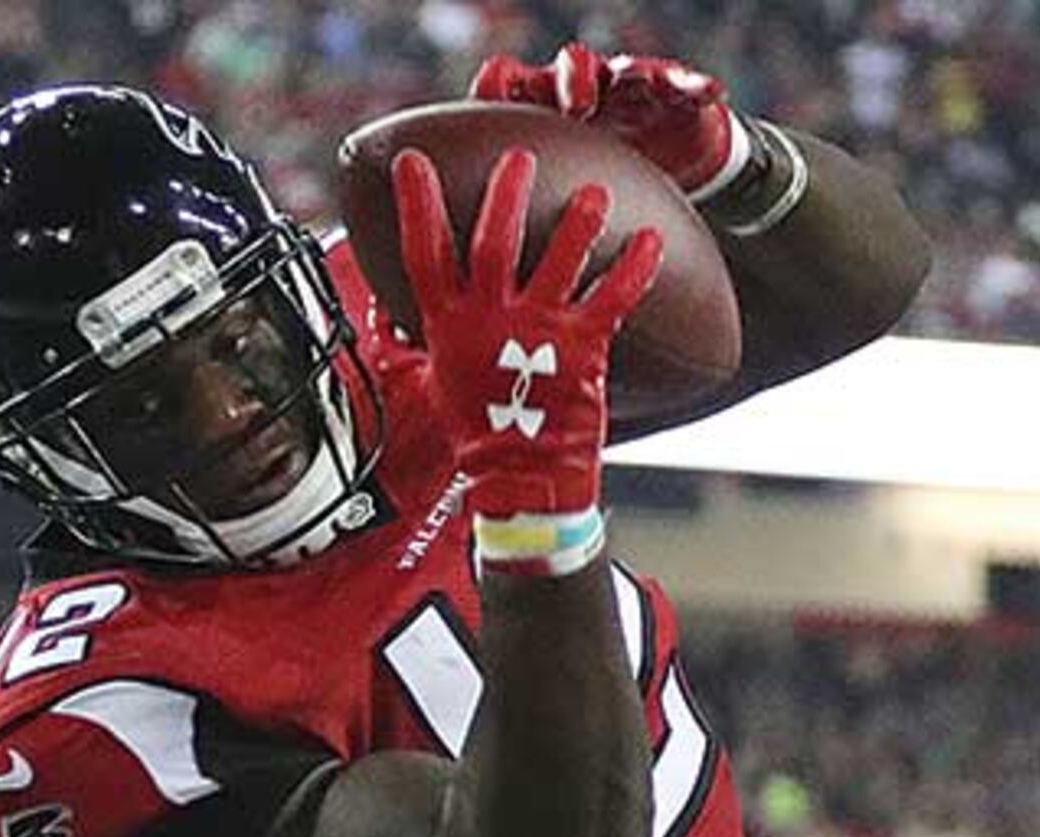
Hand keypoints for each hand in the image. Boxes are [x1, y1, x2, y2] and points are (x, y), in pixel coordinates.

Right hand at [386, 146, 663, 561]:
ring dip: (577, 223)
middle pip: (494, 243)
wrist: (522, 477)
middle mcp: (490, 320)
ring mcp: (537, 333)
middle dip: (505, 195)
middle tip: (519, 157)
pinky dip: (632, 268)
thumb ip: (419, 334)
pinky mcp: (581, 350)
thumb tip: (390, 307)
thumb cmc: (479, 428)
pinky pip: (611, 299)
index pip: (425, 252)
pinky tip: (649, 239)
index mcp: (449, 323)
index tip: (413, 159)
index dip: (416, 205)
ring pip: (558, 263)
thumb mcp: (435, 375)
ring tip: (593, 191)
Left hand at [471, 44, 749, 198]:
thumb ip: (511, 213)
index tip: (492, 95)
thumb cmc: (593, 193)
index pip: (510, 86)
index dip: (499, 84)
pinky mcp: (669, 93)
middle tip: (577, 107)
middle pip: (567, 69)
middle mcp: (580, 94)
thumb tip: (459, 265)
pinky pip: (681, 81)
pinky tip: (710, 91)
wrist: (663, 177)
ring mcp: (626, 90)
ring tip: (635, 81)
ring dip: (627, 73)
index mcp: (540, 113)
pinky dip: (694, 83)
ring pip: (623, 68)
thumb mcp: (553, 203)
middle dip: (571, 80)